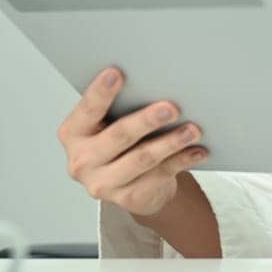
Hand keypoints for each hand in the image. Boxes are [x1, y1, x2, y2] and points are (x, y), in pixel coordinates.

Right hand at [57, 66, 209, 218]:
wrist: (129, 185)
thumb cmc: (120, 143)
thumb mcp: (109, 124)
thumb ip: (120, 107)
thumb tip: (155, 81)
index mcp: (73, 133)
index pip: (88, 109)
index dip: (101, 91)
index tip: (117, 72)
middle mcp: (82, 160)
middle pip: (119, 136)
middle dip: (147, 120)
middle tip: (171, 107)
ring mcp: (103, 183)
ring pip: (142, 159)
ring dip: (170, 142)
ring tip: (192, 130)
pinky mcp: (127, 198)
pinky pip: (160, 175)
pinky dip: (182, 160)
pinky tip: (198, 150)